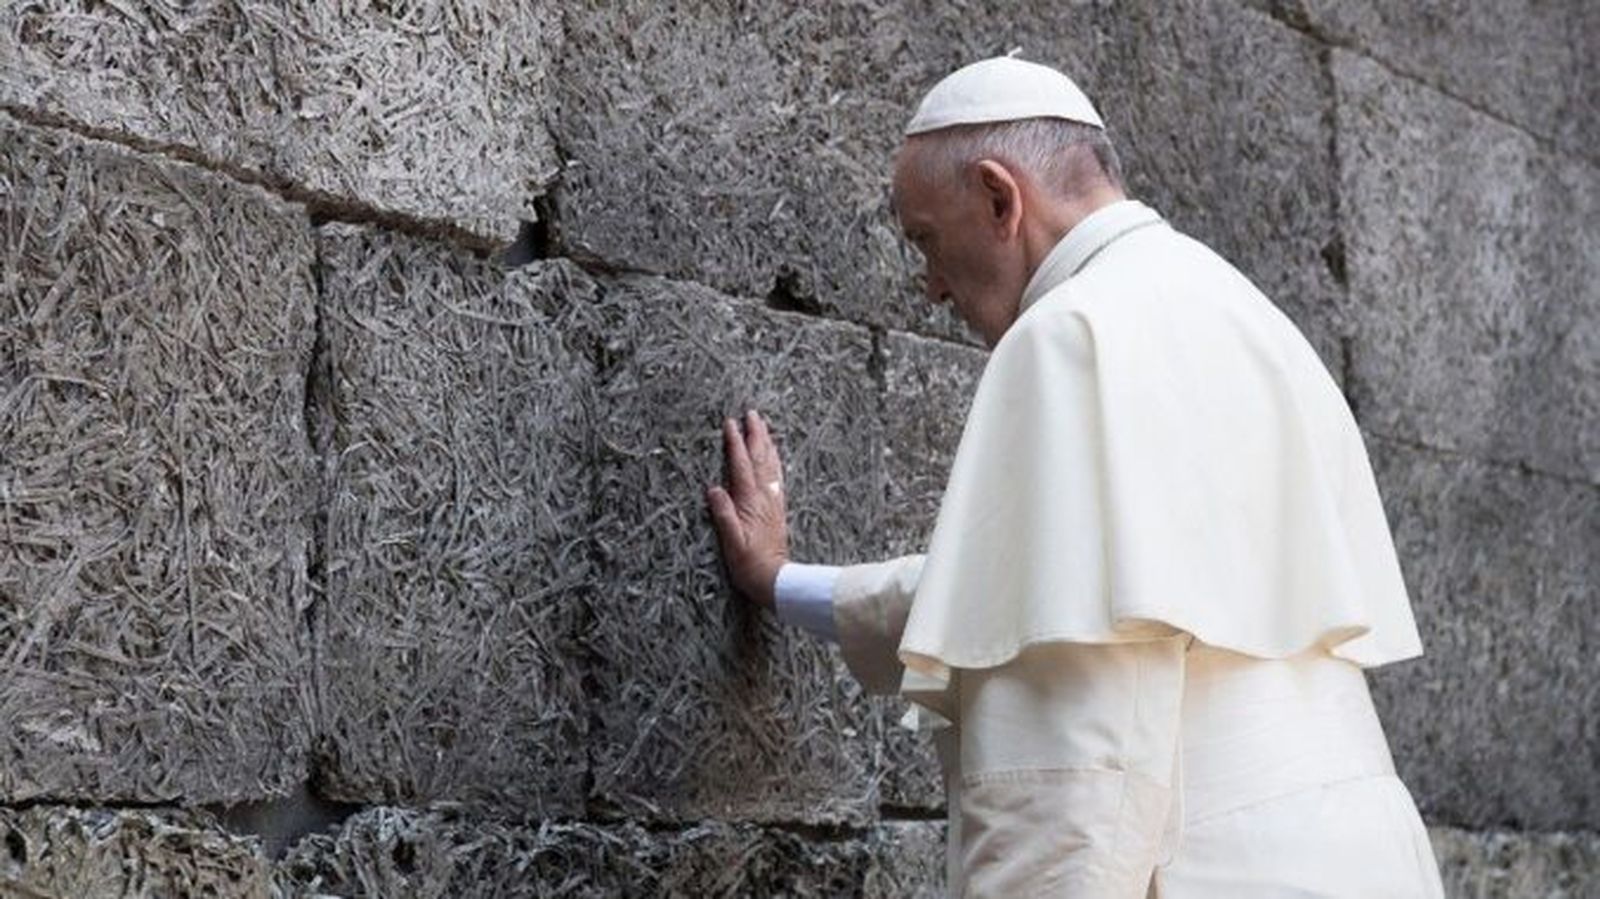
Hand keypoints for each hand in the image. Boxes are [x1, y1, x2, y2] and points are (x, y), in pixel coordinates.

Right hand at [706, 410, 789, 608]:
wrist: (775, 578)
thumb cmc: (749, 564)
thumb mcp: (731, 542)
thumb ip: (723, 514)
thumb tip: (713, 489)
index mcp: (750, 501)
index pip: (740, 465)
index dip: (734, 443)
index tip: (730, 423)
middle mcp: (764, 497)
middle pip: (760, 458)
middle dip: (755, 434)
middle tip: (752, 413)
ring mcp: (772, 501)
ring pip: (770, 465)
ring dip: (766, 443)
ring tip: (763, 427)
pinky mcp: (777, 509)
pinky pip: (777, 477)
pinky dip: (775, 461)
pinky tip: (774, 456)